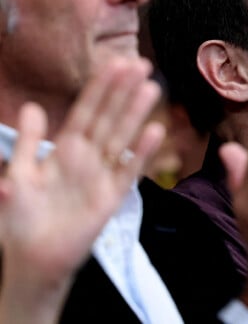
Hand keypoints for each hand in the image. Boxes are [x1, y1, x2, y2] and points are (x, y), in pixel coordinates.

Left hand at [0, 57, 164, 322]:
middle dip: (123, 91)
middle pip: (108, 117)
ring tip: (152, 88)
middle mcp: (88, 155)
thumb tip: (32, 107)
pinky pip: (130, 170)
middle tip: (142, 64)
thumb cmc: (22, 219)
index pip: (86, 111)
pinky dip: (143, 152)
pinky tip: (155, 131)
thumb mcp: (17, 176)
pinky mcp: (113, 195)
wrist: (34, 260)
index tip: (116, 63)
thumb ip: (27, 143)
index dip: (100, 88)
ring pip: (122, 136)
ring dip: (136, 113)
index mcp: (65, 148)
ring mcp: (103, 174)